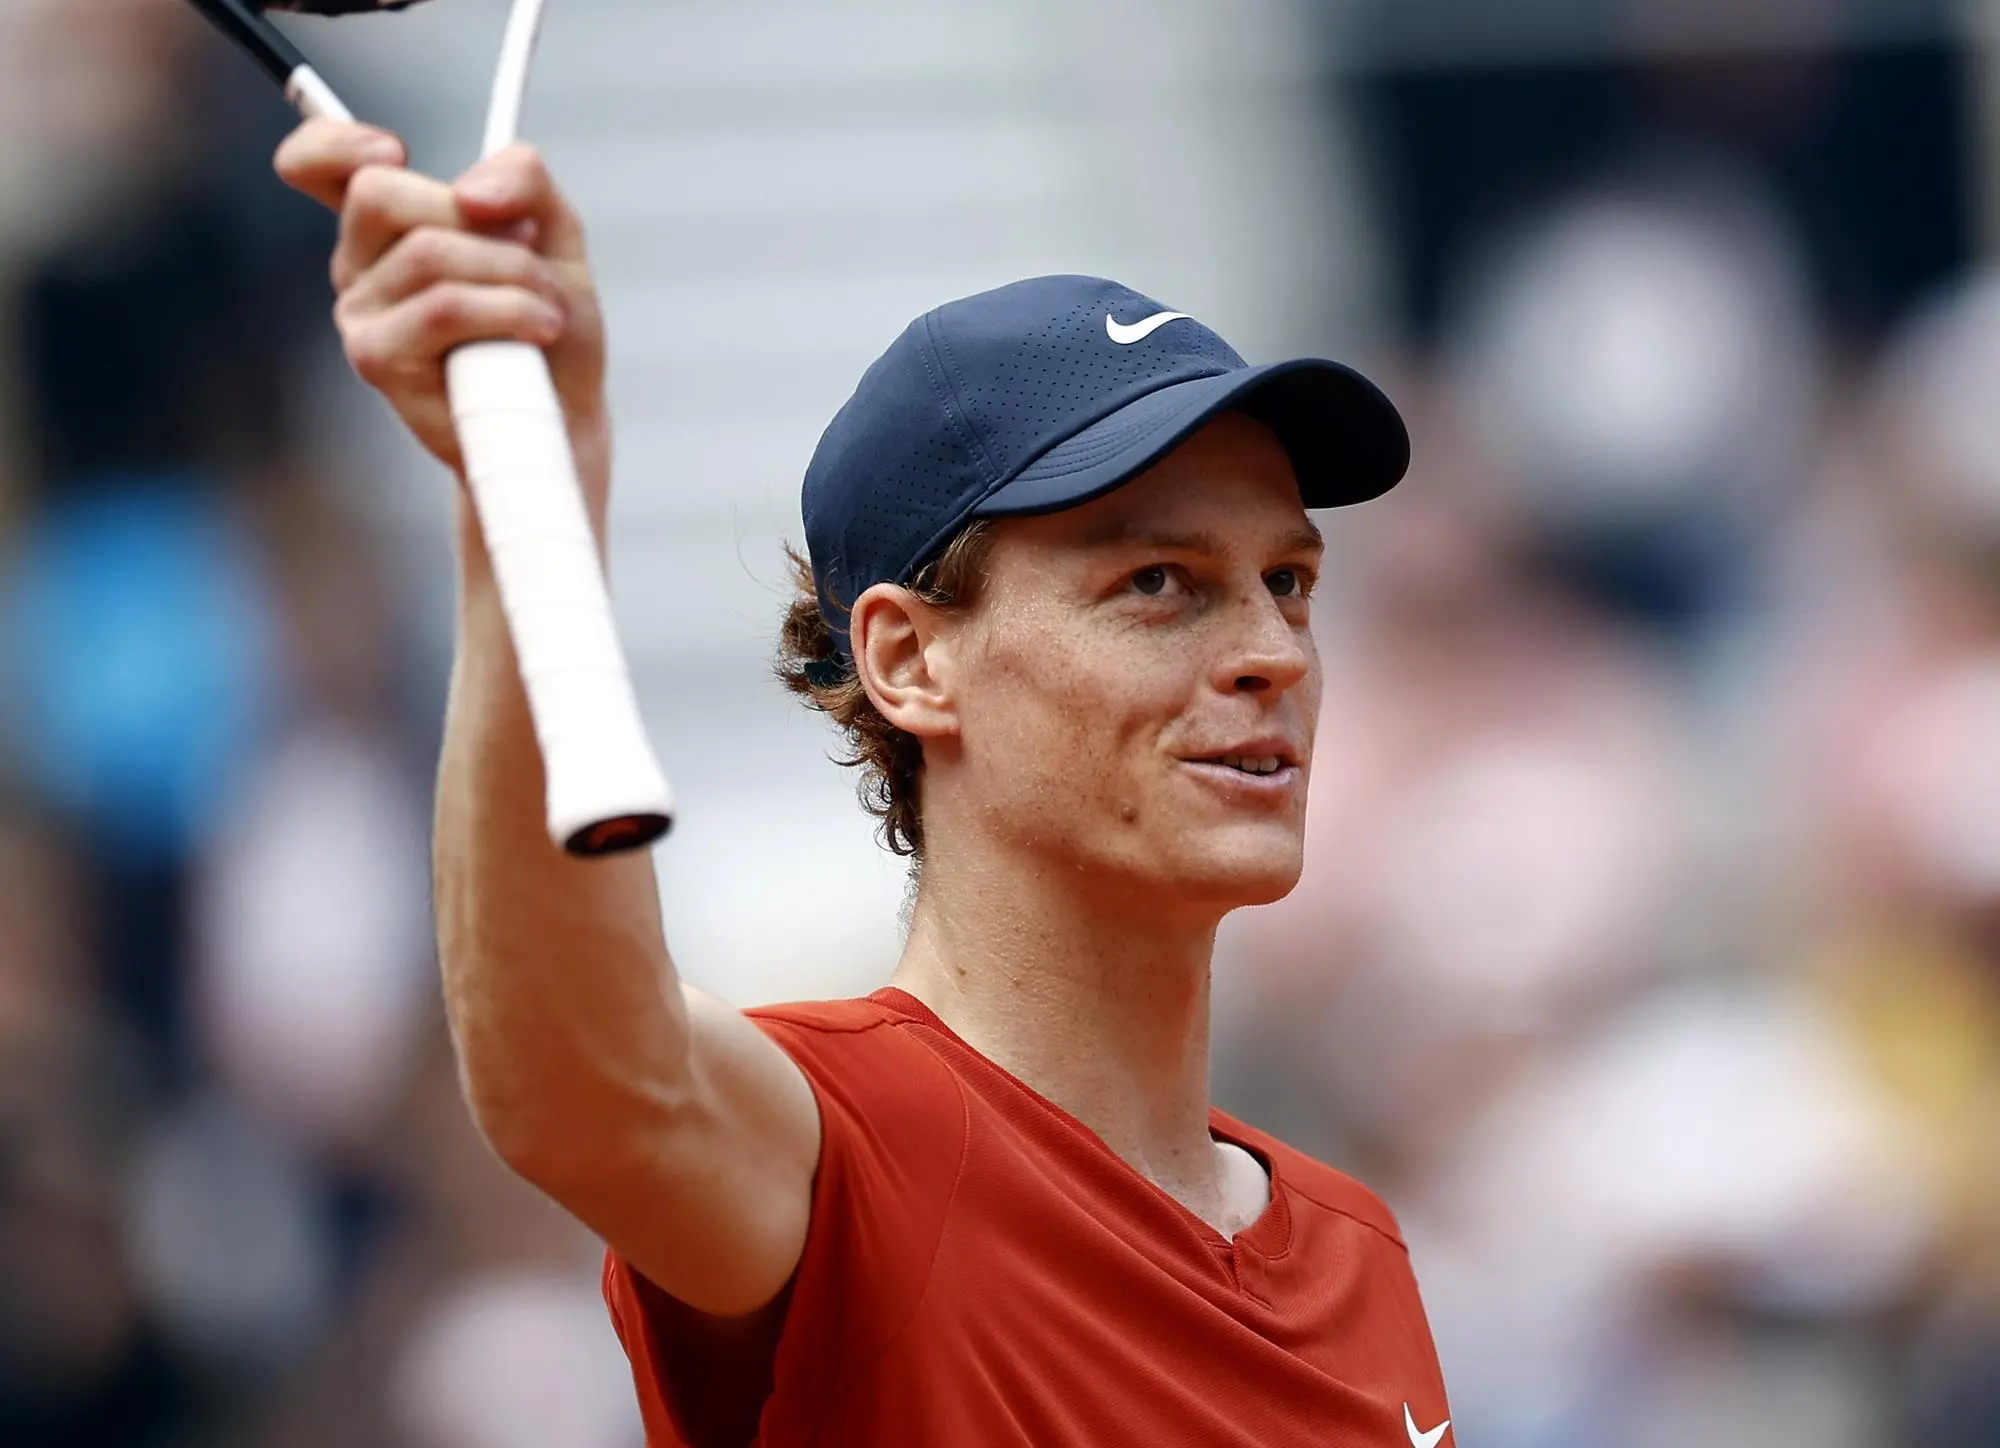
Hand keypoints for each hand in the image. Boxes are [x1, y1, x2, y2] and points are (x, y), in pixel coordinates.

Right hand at [273, 121, 608, 508]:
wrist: (566, 413)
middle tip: (529, 250)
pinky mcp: (376, 358)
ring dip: (512, 274)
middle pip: (381, 191)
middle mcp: (358, 264)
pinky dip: (508, 311)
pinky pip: (442, 308)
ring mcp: (359, 313)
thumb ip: (524, 181)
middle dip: (475, 217)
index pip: (316, 163)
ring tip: (548, 312)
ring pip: (427, 252)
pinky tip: (540, 332)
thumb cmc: (552, 323)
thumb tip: (474, 190)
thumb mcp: (555, 233)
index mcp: (387, 224)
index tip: (391, 150)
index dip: (333, 145)